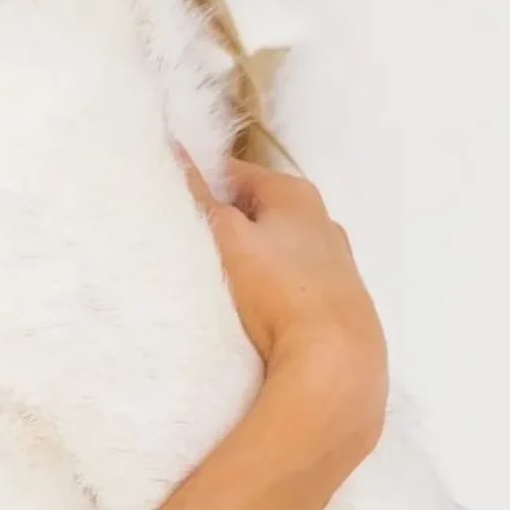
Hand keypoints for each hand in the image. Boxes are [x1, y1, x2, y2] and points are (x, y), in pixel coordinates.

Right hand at [174, 144, 388, 465]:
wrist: (336, 362)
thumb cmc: (277, 290)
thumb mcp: (226, 237)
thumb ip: (198, 196)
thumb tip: (173, 147)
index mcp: (297, 194)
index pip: (236, 174)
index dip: (201, 186)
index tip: (171, 208)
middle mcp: (323, 222)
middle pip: (260, 214)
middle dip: (226, 227)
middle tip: (188, 250)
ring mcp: (336, 265)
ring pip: (277, 252)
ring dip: (249, 263)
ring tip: (217, 287)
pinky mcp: (337, 305)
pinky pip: (292, 286)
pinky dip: (271, 292)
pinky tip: (254, 315)